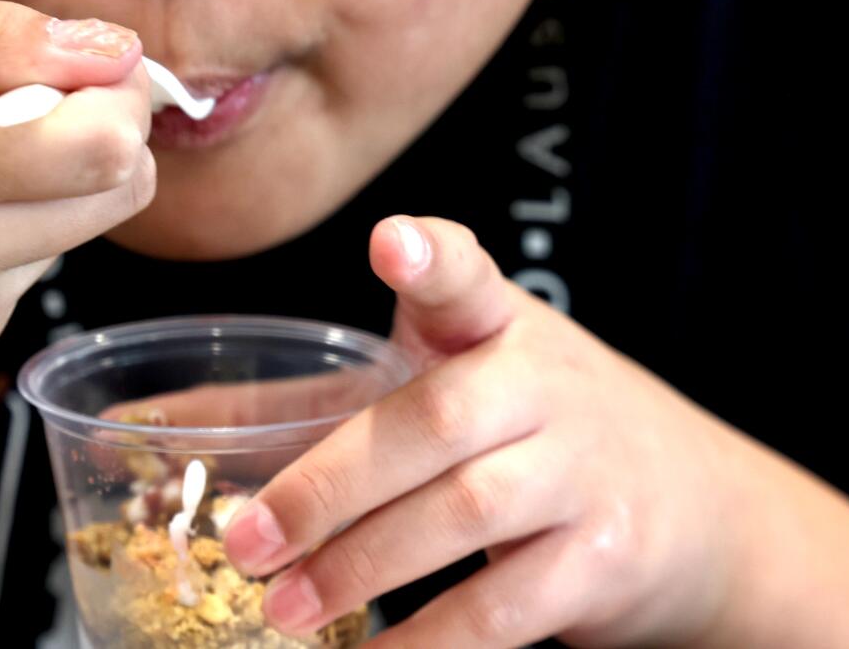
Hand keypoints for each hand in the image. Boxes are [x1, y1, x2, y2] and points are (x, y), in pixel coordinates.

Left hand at [222, 216, 748, 646]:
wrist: (695, 506)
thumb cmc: (531, 429)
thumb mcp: (438, 385)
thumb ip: (309, 400)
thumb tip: (152, 427)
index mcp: (496, 324)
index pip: (467, 274)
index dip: (431, 258)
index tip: (392, 240)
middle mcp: (546, 384)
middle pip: (433, 423)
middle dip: (330, 485)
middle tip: (245, 540)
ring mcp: (583, 472)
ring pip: (463, 516)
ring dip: (362, 569)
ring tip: (282, 607)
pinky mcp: (604, 559)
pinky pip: (504, 608)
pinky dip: (430, 641)